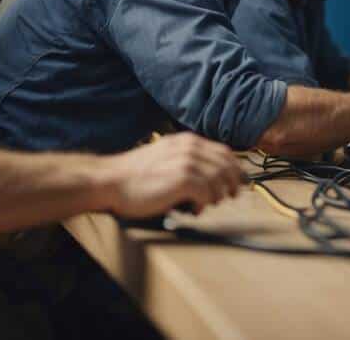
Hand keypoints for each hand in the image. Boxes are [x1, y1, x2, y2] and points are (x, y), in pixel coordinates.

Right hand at [103, 133, 243, 217]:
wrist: (111, 180)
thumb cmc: (134, 175)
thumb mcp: (164, 156)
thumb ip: (185, 160)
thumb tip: (207, 175)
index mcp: (187, 141)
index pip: (224, 152)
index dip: (235, 168)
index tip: (238, 181)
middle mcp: (190, 148)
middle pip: (227, 165)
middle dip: (232, 183)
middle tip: (229, 196)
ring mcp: (187, 162)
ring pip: (220, 180)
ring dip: (217, 196)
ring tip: (206, 204)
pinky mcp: (182, 179)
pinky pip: (207, 193)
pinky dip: (204, 204)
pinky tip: (194, 209)